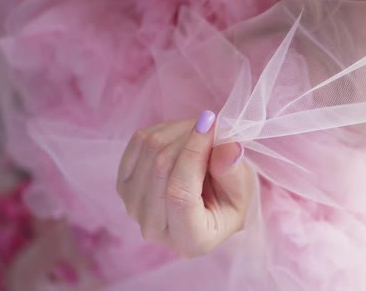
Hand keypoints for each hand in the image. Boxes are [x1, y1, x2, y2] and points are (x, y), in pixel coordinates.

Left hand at [116, 110, 253, 257]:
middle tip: (212, 124)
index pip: (179, 194)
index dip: (193, 154)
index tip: (210, 124)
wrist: (209, 205)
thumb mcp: (242, 192)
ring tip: (201, 131)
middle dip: (189, 136)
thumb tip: (227, 146)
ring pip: (149, 150)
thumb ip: (233, 172)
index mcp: (190, 239)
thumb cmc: (229, 201)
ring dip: (178, 130)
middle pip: (161, 168)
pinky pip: (139, 142)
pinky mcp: (123, 184)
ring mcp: (133, 206)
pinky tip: (182, 135)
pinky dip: (163, 130)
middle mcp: (154, 228)